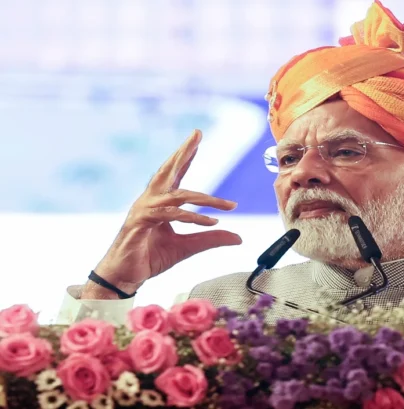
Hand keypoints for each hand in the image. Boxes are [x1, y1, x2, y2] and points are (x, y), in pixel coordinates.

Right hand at [83, 130, 241, 298]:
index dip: (186, 157)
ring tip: (228, 205)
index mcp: (159, 202)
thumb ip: (211, 239)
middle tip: (197, 134)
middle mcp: (150, 200)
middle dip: (184, 152)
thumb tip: (238, 237)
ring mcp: (143, 210)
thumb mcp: (188, 248)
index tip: (197, 138)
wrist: (124, 277)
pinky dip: (193, 218)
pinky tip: (211, 222)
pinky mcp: (140, 223)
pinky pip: (171, 215)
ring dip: (205, 199)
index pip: (175, 175)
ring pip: (178, 196)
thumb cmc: (150, 258)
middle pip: (168, 171)